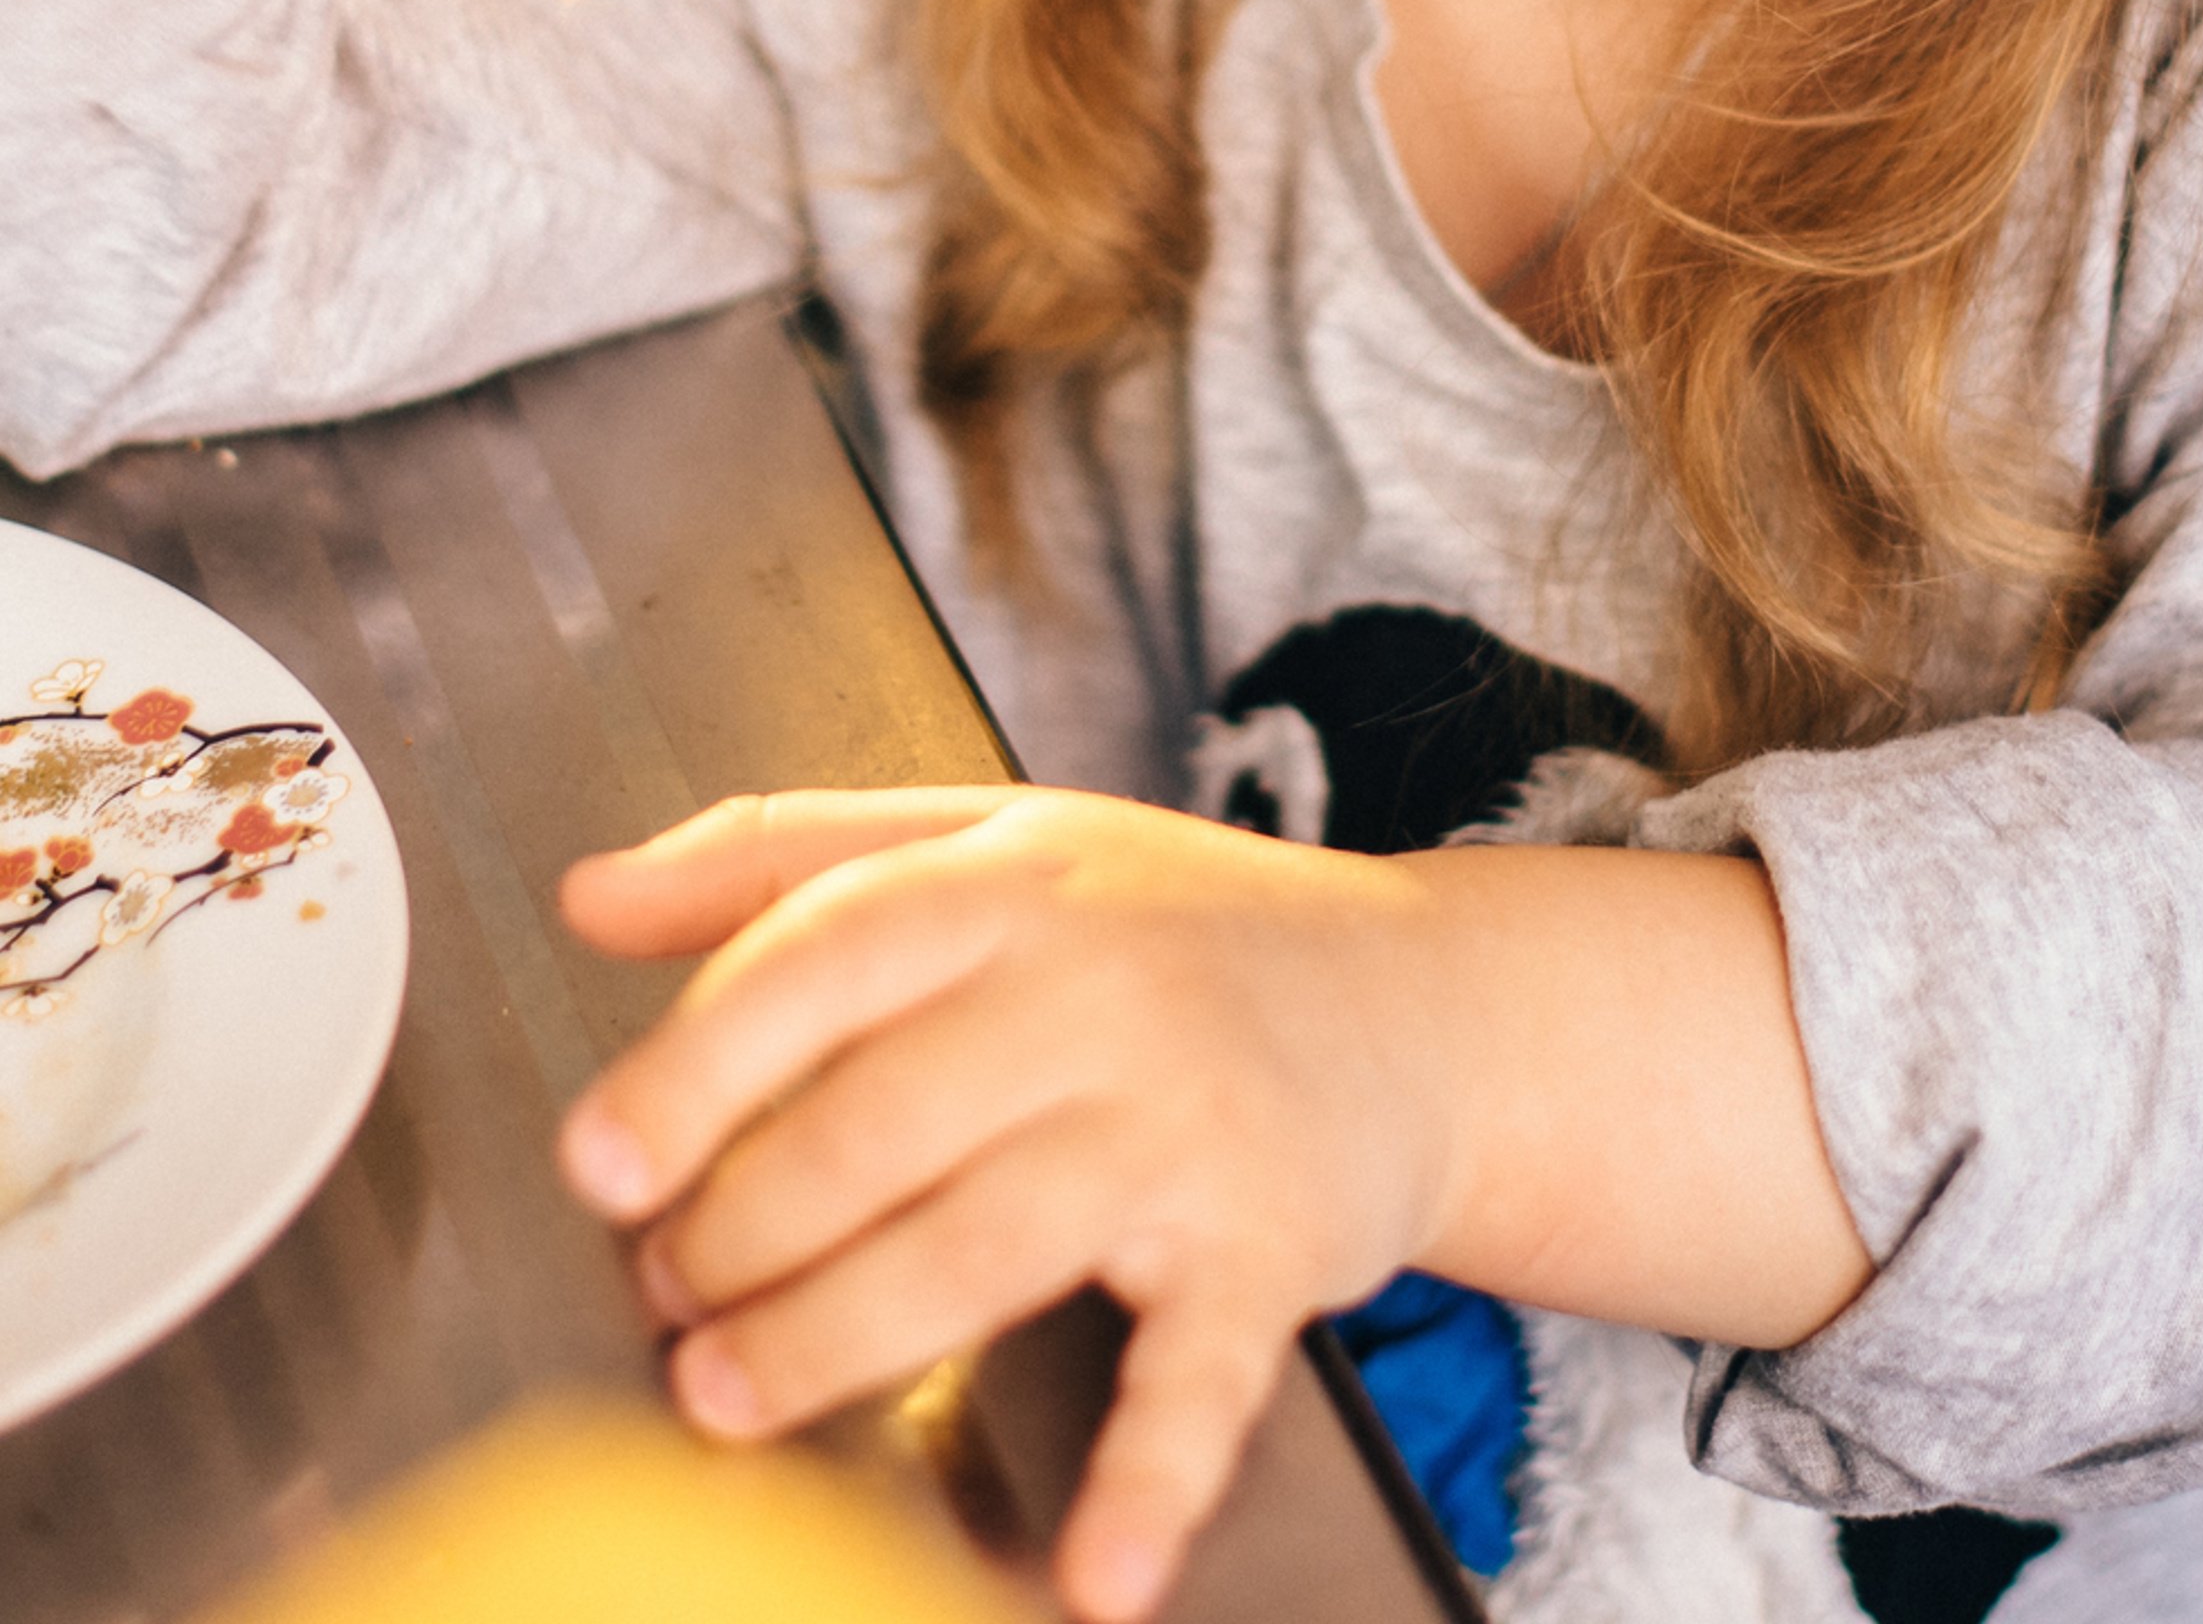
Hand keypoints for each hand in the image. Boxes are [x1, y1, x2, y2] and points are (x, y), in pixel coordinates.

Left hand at [556, 790, 1459, 1623]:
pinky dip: (1146, 1483)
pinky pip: (1198, 1377)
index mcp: (1009, 884)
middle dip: (742, 1233)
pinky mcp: (1270, 1249)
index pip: (825, 955)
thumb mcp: (984, 845)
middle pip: (880, 1120)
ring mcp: (1187, 1121)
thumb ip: (782, 855)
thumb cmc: (1167, 929)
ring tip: (728, 1396)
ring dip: (838, 1338)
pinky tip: (1091, 1576)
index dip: (697, 1065)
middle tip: (666, 1297)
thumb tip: (590, 894)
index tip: (602, 1162)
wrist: (1418, 1001)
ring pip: (984, 1243)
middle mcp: (1098, 989)